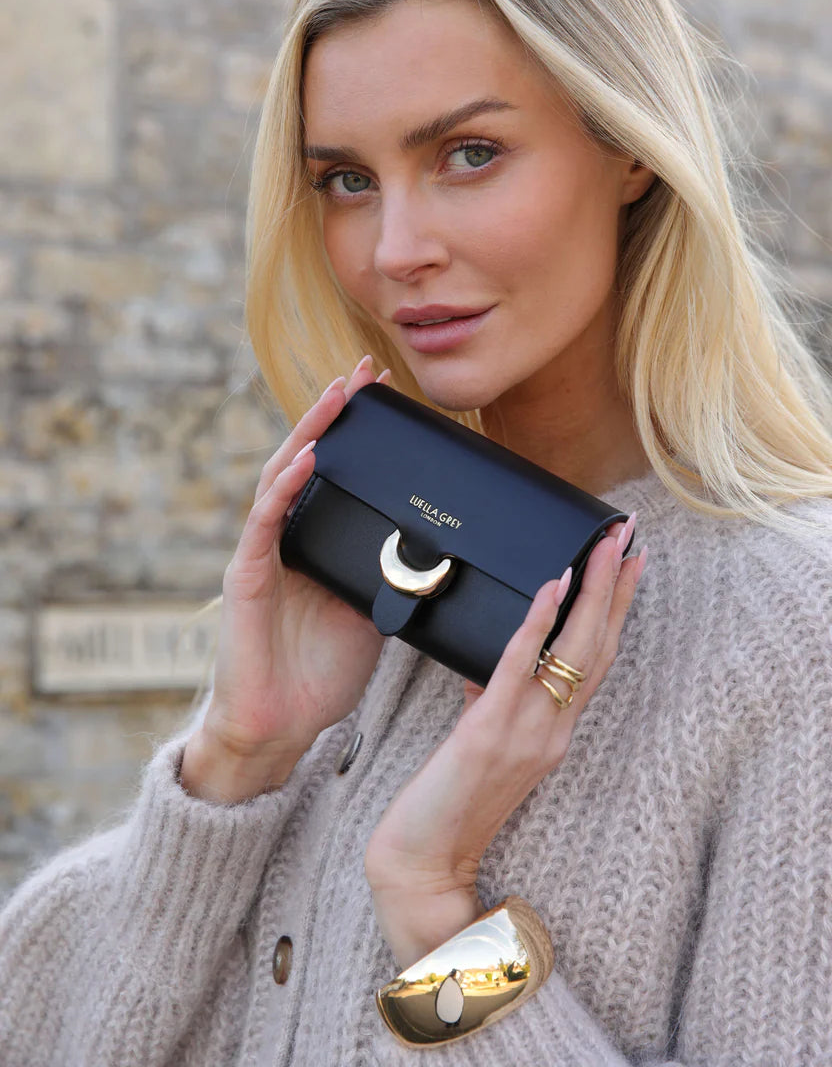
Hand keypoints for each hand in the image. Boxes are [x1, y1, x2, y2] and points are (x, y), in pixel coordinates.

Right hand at [195, 355, 393, 784]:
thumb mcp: (375, 612)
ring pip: (281, 475)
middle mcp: (288, 537)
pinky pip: (266, 521)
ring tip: (337, 394)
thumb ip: (393, 574)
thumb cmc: (324, 673)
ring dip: (310, 432)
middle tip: (364, 371)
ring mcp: (264, 552)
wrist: (282, 727)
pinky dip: (286, 486)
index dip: (357, 432)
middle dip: (334, 413)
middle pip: (307, 459)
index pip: (337, 473)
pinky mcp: (249, 576)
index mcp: (319, 543)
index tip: (388, 394)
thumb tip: (441, 546)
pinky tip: (308, 456)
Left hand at [364, 518, 645, 968]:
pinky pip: (518, 668)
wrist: (424, 862)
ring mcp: (526, 732)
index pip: (598, 660)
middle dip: (615, 588)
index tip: (632, 564)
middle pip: (598, 648)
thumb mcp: (483, 745)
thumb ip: (495, 705)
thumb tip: (487, 666)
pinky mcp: (487, 732)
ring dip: (591, 594)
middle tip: (629, 537)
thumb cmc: (449, 805)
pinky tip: (549, 587)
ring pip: (574, 653)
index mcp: (554, 732)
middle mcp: (553, 731)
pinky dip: (537, 624)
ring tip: (603, 549)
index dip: (617, 610)